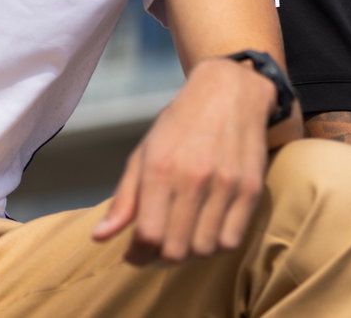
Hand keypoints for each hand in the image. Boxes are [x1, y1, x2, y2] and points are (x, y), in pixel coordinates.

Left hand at [93, 56, 273, 263]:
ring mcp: (226, 184)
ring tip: (184, 237)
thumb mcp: (144, 152)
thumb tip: (99, 238)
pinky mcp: (251, 189)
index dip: (137, 256)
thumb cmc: (180, 124)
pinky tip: (208, 230)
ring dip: (190, 253)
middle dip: (161, 258)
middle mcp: (193, 178)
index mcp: (160, 168)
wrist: (230, 91)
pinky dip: (216, 245)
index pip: (147, 235)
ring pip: (204, 250)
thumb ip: (124, 198)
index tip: (134, 256)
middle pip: (176, 250)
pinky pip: (232, 240)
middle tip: (158, 248)